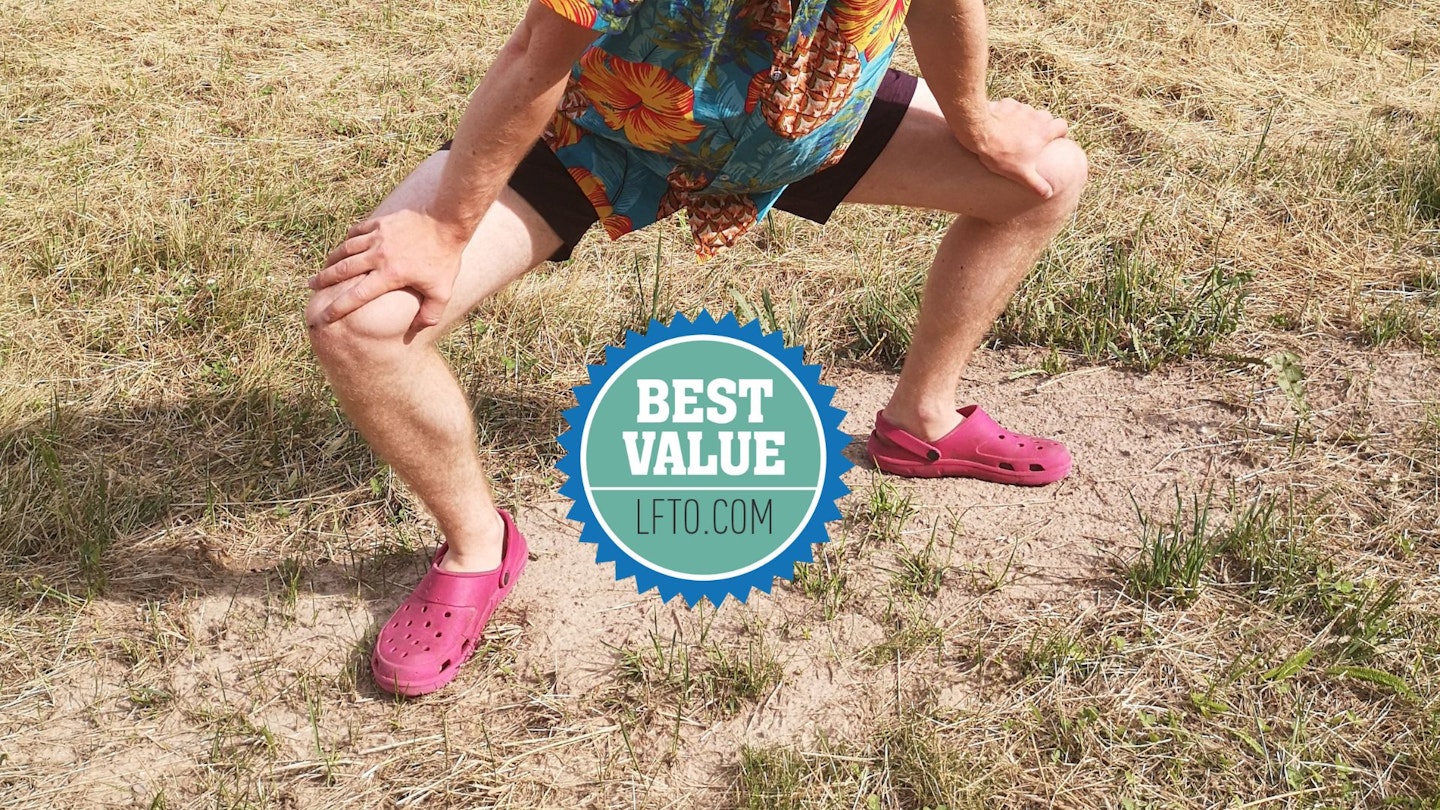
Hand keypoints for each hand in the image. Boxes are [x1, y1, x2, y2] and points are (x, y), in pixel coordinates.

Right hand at [307, 207, 469, 329]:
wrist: (446, 219)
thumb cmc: (445, 257)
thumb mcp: (442, 290)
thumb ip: (430, 313)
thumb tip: (417, 330)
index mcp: (390, 275)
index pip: (356, 296)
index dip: (337, 308)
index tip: (323, 317)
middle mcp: (378, 256)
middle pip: (342, 270)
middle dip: (323, 280)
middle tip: (310, 287)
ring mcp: (377, 237)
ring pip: (346, 250)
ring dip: (331, 260)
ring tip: (323, 269)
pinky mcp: (380, 222)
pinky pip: (356, 232)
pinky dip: (348, 241)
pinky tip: (344, 247)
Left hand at [961, 98, 1069, 197]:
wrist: (980, 132)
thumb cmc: (1002, 154)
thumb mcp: (1020, 174)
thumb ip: (1036, 184)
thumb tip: (1048, 194)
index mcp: (1044, 131)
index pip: (1062, 126)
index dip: (1059, 132)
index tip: (1053, 139)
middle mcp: (1036, 116)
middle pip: (1046, 116)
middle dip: (1042, 125)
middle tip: (1032, 138)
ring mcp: (1021, 107)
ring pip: (1028, 111)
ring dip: (1025, 119)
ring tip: (1013, 132)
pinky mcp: (1006, 103)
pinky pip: (1011, 107)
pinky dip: (1008, 114)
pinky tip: (999, 124)